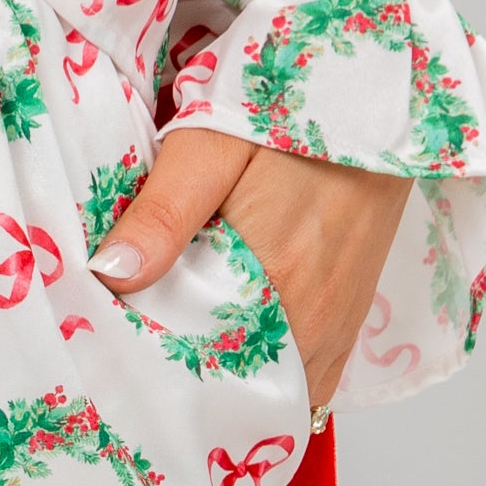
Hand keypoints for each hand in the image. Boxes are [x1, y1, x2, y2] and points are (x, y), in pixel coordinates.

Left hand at [90, 130, 409, 418]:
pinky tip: (226, 364)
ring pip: (269, 396)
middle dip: (185, 397)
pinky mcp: (346, 323)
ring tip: (174, 374)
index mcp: (279, 286)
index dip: (156, 385)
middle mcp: (316, 325)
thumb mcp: (213, 143)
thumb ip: (163, 211)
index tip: (116, 379)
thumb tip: (109, 276)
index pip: (204, 376)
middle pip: (236, 397)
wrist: (375, 88)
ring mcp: (336, 330)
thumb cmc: (296, 109)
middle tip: (133, 381)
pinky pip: (303, 385)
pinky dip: (263, 384)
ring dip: (225, 391)